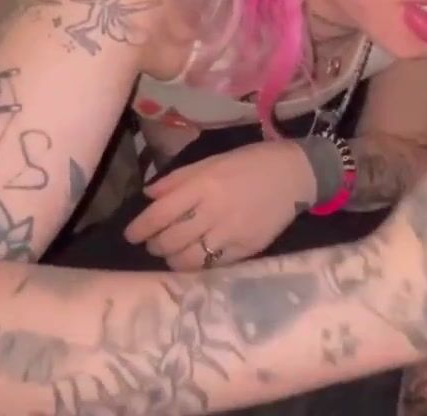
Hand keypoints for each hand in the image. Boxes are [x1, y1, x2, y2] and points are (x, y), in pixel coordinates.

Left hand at [123, 140, 315, 269]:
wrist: (295, 174)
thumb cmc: (251, 162)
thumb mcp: (212, 161)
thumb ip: (179, 179)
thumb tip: (149, 195)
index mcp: (203, 185)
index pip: (160, 213)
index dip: (140, 228)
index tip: (131, 235)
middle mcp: (214, 211)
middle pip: (171, 240)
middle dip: (155, 246)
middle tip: (152, 244)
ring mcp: (231, 233)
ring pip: (189, 258)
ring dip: (173, 259)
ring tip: (171, 254)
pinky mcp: (246, 249)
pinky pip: (214, 264)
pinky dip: (198, 264)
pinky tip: (195, 258)